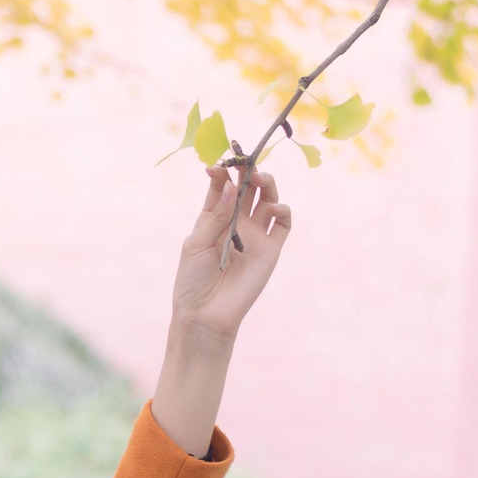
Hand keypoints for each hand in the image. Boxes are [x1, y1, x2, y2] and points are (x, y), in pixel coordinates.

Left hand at [170, 166, 291, 343]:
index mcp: (213, 219)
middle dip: (249, 173)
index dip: (223, 173)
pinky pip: (284, 224)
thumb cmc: (193, 280)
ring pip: (268, 200)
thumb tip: (232, 185)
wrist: (206, 314)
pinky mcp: (270, 249)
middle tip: (248, 164)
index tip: (219, 163)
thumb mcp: (197, 243)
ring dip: (268, 184)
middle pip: (248, 189)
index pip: (222, 188)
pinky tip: (273, 207)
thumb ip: (215, 215)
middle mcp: (236, 224)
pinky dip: (283, 210)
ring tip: (261, 178)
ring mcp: (255, 235)